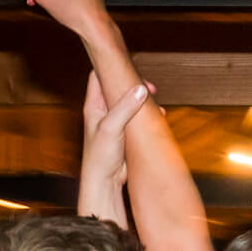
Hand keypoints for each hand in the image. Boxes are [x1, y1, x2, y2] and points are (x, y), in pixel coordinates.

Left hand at [82, 71, 149, 189]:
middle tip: (150, 87)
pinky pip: (137, 117)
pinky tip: (158, 117)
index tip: (129, 67)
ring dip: (143, 100)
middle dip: (134, 84)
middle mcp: (102, 111)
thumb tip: (141, 89)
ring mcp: (114, 122)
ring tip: (155, 103)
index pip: (98, 75)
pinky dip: (147, 115)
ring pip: (129, 102)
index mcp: (94, 105)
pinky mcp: (125, 133)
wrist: (105, 183)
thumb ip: (125, 108)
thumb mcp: (112, 128)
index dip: (112, 68)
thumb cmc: (100, 157)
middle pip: (117, 87)